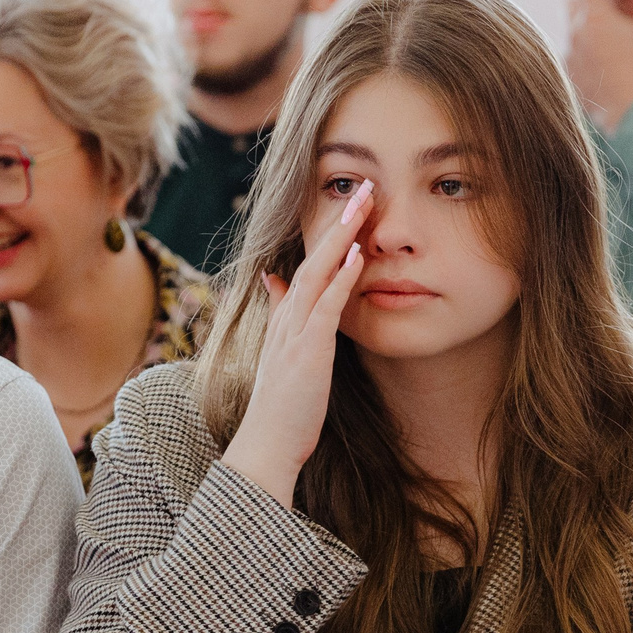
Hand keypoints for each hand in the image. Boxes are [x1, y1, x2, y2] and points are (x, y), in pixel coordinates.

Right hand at [219, 178, 370, 507]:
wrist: (265, 447)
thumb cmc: (282, 409)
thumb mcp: (284, 354)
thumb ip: (281, 313)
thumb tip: (273, 279)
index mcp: (286, 318)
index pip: (308, 264)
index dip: (329, 233)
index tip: (351, 204)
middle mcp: (287, 317)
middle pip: (314, 256)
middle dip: (340, 219)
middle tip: (366, 185)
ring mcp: (295, 332)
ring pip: (319, 271)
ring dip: (342, 235)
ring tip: (365, 201)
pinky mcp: (307, 351)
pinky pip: (325, 306)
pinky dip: (341, 279)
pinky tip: (357, 255)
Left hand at [564, 0, 632, 130]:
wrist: (632, 110)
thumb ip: (624, 7)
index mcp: (595, 15)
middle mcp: (575, 32)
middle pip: (574, 2)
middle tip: (608, 5)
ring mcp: (568, 55)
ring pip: (571, 31)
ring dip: (586, 29)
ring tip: (608, 41)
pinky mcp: (568, 76)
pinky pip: (572, 56)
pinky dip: (584, 54)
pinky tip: (603, 65)